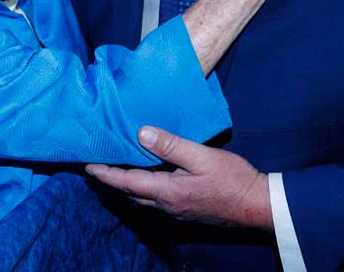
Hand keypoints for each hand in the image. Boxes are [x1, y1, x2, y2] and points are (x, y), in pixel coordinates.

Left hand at [87, 126, 271, 228]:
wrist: (257, 206)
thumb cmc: (232, 179)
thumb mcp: (201, 156)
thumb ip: (170, 145)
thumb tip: (141, 133)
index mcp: (167, 191)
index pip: (126, 182)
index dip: (105, 173)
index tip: (87, 165)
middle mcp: (167, 204)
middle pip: (130, 193)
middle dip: (112, 180)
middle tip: (97, 165)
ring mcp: (176, 210)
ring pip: (142, 198)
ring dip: (126, 185)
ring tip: (117, 168)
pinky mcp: (186, 209)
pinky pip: (155, 200)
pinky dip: (143, 188)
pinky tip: (147, 176)